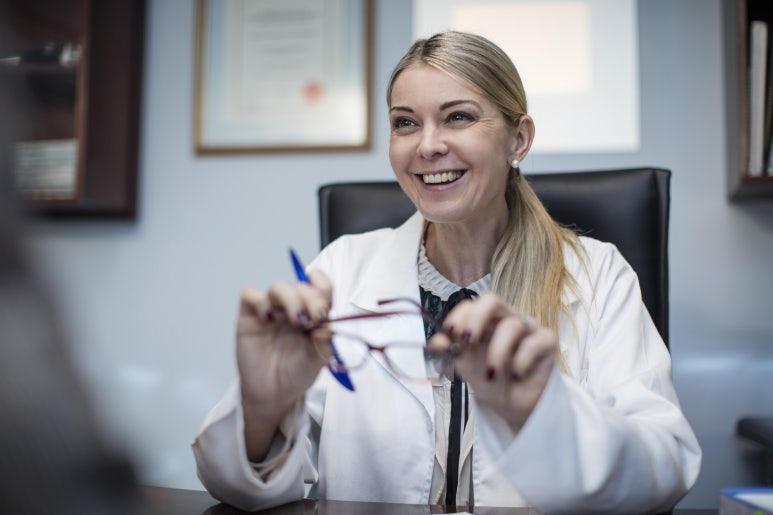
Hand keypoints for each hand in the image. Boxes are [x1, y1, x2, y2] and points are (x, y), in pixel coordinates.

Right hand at [236, 269, 332, 459]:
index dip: (323, 288)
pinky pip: (250, 294)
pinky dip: (260, 301)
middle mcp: (293, 307)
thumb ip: (324, 343)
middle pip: (301, 286)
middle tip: (315, 318)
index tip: (326, 307)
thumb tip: (327, 328)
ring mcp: (271, 309)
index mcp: (313, 313)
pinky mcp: (249, 316)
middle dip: (311, 299)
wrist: (273, 393)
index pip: (320, 286)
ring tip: (295, 321)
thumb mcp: (317, 360)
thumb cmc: (296, 373)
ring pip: (278, 286)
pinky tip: (267, 319)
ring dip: (290, 299)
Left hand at [428, 292, 556, 429]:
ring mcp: (527, 328)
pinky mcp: (547, 341)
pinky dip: (521, 360)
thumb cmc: (490, 380)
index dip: (458, 316)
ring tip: (491, 374)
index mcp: (483, 322)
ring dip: (497, 352)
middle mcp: (505, 319)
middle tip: (468, 340)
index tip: (450, 334)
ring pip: (511, 325)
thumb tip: (434, 343)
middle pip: (492, 300)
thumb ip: (451, 352)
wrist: (514, 406)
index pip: (469, 305)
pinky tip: (518, 374)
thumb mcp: (465, 367)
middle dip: (476, 318)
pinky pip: (534, 342)